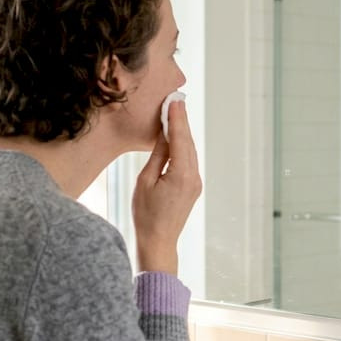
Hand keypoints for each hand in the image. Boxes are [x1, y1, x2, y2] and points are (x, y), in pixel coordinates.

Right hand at [133, 100, 201, 274]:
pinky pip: (189, 161)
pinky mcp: (193, 187)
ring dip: (183, 132)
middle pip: (187, 142)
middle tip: (176, 100)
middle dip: (181, 121)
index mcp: (181, 175)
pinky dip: (183, 146)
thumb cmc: (145, 214)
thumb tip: (164, 135)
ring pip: (190, 151)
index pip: (179, 139)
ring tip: (175, 112)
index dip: (176, 118)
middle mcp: (193, 177)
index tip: (174, 100)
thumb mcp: (145, 181)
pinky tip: (176, 136)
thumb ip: (158, 156)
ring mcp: (196, 183)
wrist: (158, 241)